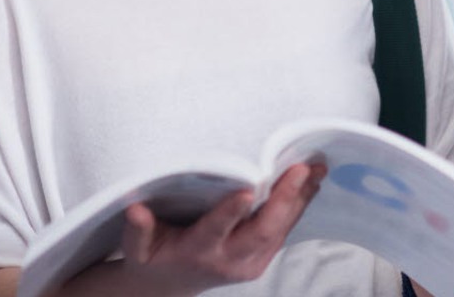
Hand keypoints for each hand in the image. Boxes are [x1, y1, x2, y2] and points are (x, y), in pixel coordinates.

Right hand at [117, 162, 325, 293]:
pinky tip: (312, 182)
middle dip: (284, 199)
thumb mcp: (138, 248)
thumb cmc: (153, 257)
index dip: (230, 212)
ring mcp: (250, 261)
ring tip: (317, 168)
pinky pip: (284, 230)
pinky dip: (299, 204)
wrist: (170, 285)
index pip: (215, 231)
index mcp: (197, 252)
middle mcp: (229, 259)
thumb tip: (136, 209)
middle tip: (300, 169)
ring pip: (280, 229)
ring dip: (300, 198)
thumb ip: (138, 230)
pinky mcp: (262, 257)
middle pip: (262, 231)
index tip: (246, 190)